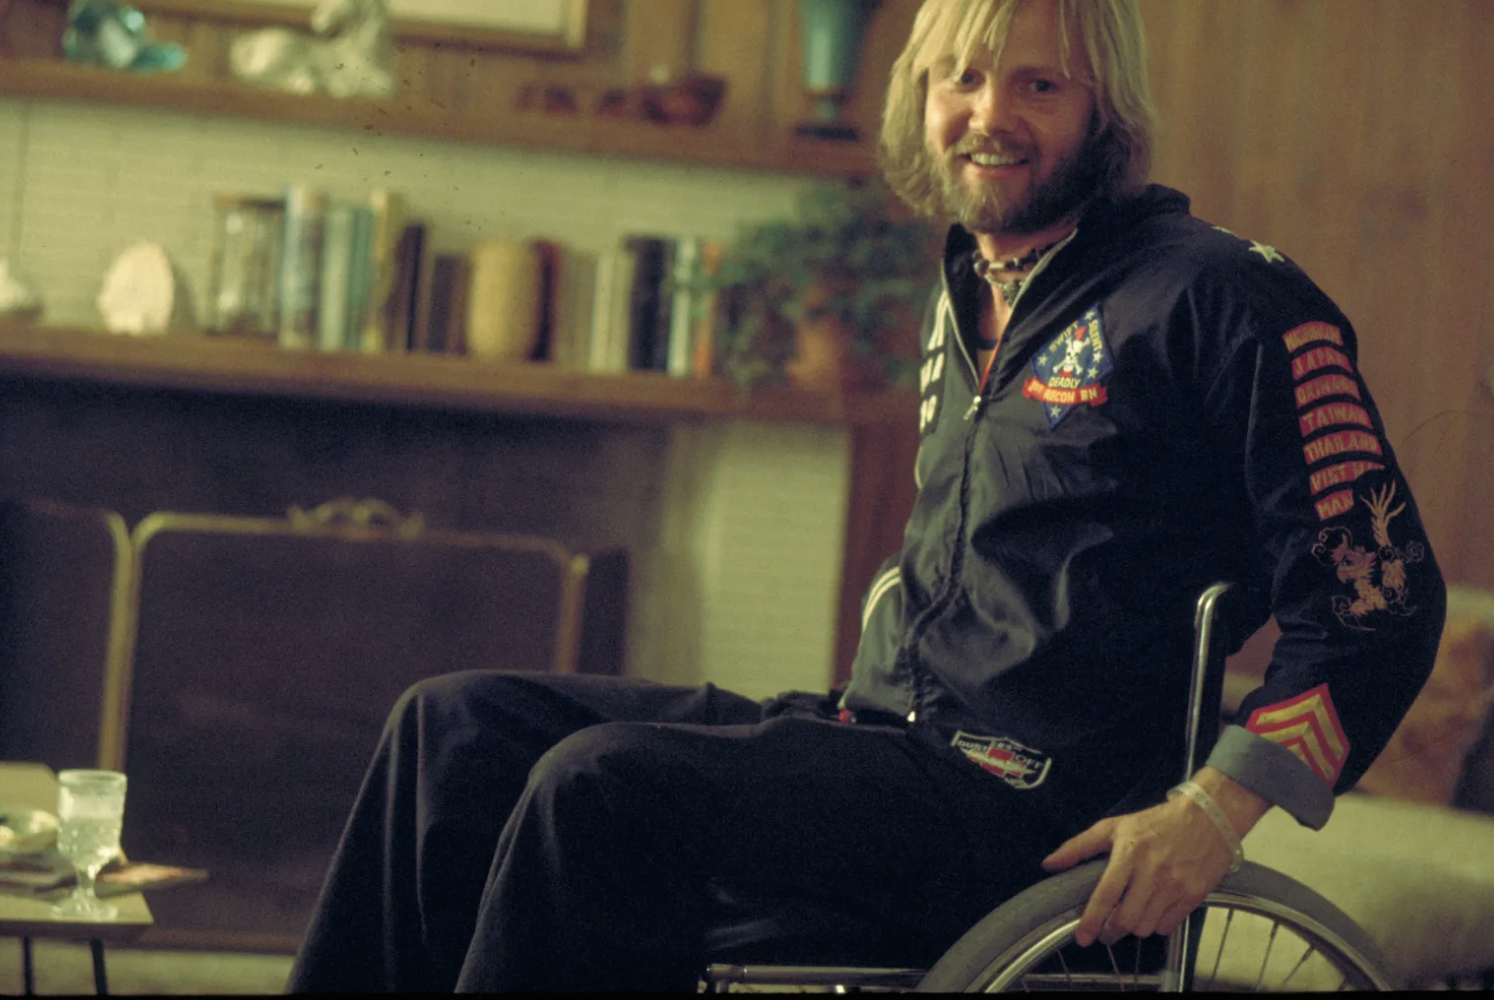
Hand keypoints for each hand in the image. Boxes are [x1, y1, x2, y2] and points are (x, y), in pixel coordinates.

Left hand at [1039, 769, 1268, 946]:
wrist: (1207, 819)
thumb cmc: (1156, 823)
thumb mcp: (1114, 827)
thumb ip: (1079, 846)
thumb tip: (1049, 864)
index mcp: (1130, 853)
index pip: (1106, 895)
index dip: (1091, 920)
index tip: (1082, 937)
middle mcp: (1153, 872)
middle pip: (1126, 920)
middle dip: (1111, 931)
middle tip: (1105, 931)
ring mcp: (1175, 886)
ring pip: (1146, 927)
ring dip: (1134, 927)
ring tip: (1131, 915)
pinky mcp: (1194, 896)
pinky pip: (1167, 926)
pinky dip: (1156, 925)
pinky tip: (1153, 910)